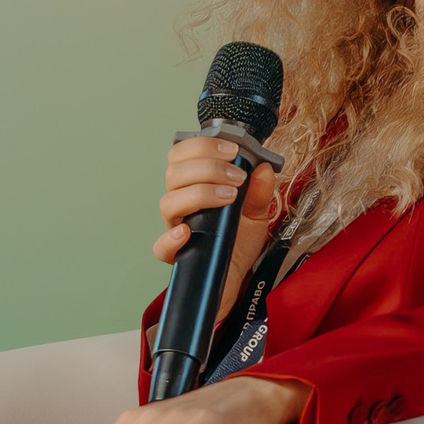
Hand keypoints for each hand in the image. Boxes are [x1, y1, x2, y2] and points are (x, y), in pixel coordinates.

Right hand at [156, 135, 279, 324]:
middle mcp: (181, 203)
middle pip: (174, 174)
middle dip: (207, 167)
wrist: (238, 277)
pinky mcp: (176, 255)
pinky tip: (187, 232)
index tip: (232, 150)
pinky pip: (161, 245)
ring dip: (199, 193)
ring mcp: (176, 227)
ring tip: (229, 198)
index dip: (203, 146)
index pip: (183, 155)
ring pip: (168, 202)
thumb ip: (260, 191)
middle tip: (236, 177)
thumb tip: (263, 169)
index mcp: (195, 185)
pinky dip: (171, 237)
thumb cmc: (240, 242)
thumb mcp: (258, 213)